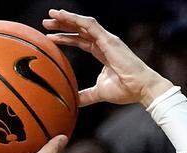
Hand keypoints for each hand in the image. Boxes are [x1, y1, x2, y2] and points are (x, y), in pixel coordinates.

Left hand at [43, 9, 173, 107]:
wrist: (141, 88)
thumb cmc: (125, 90)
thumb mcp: (99, 92)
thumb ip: (86, 95)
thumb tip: (73, 102)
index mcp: (102, 52)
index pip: (81, 40)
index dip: (66, 38)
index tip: (50, 37)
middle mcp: (104, 43)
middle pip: (79, 30)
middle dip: (63, 26)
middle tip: (46, 24)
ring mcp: (107, 39)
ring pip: (83, 24)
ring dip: (66, 19)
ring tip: (51, 16)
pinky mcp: (108, 39)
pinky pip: (89, 25)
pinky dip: (75, 19)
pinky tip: (63, 16)